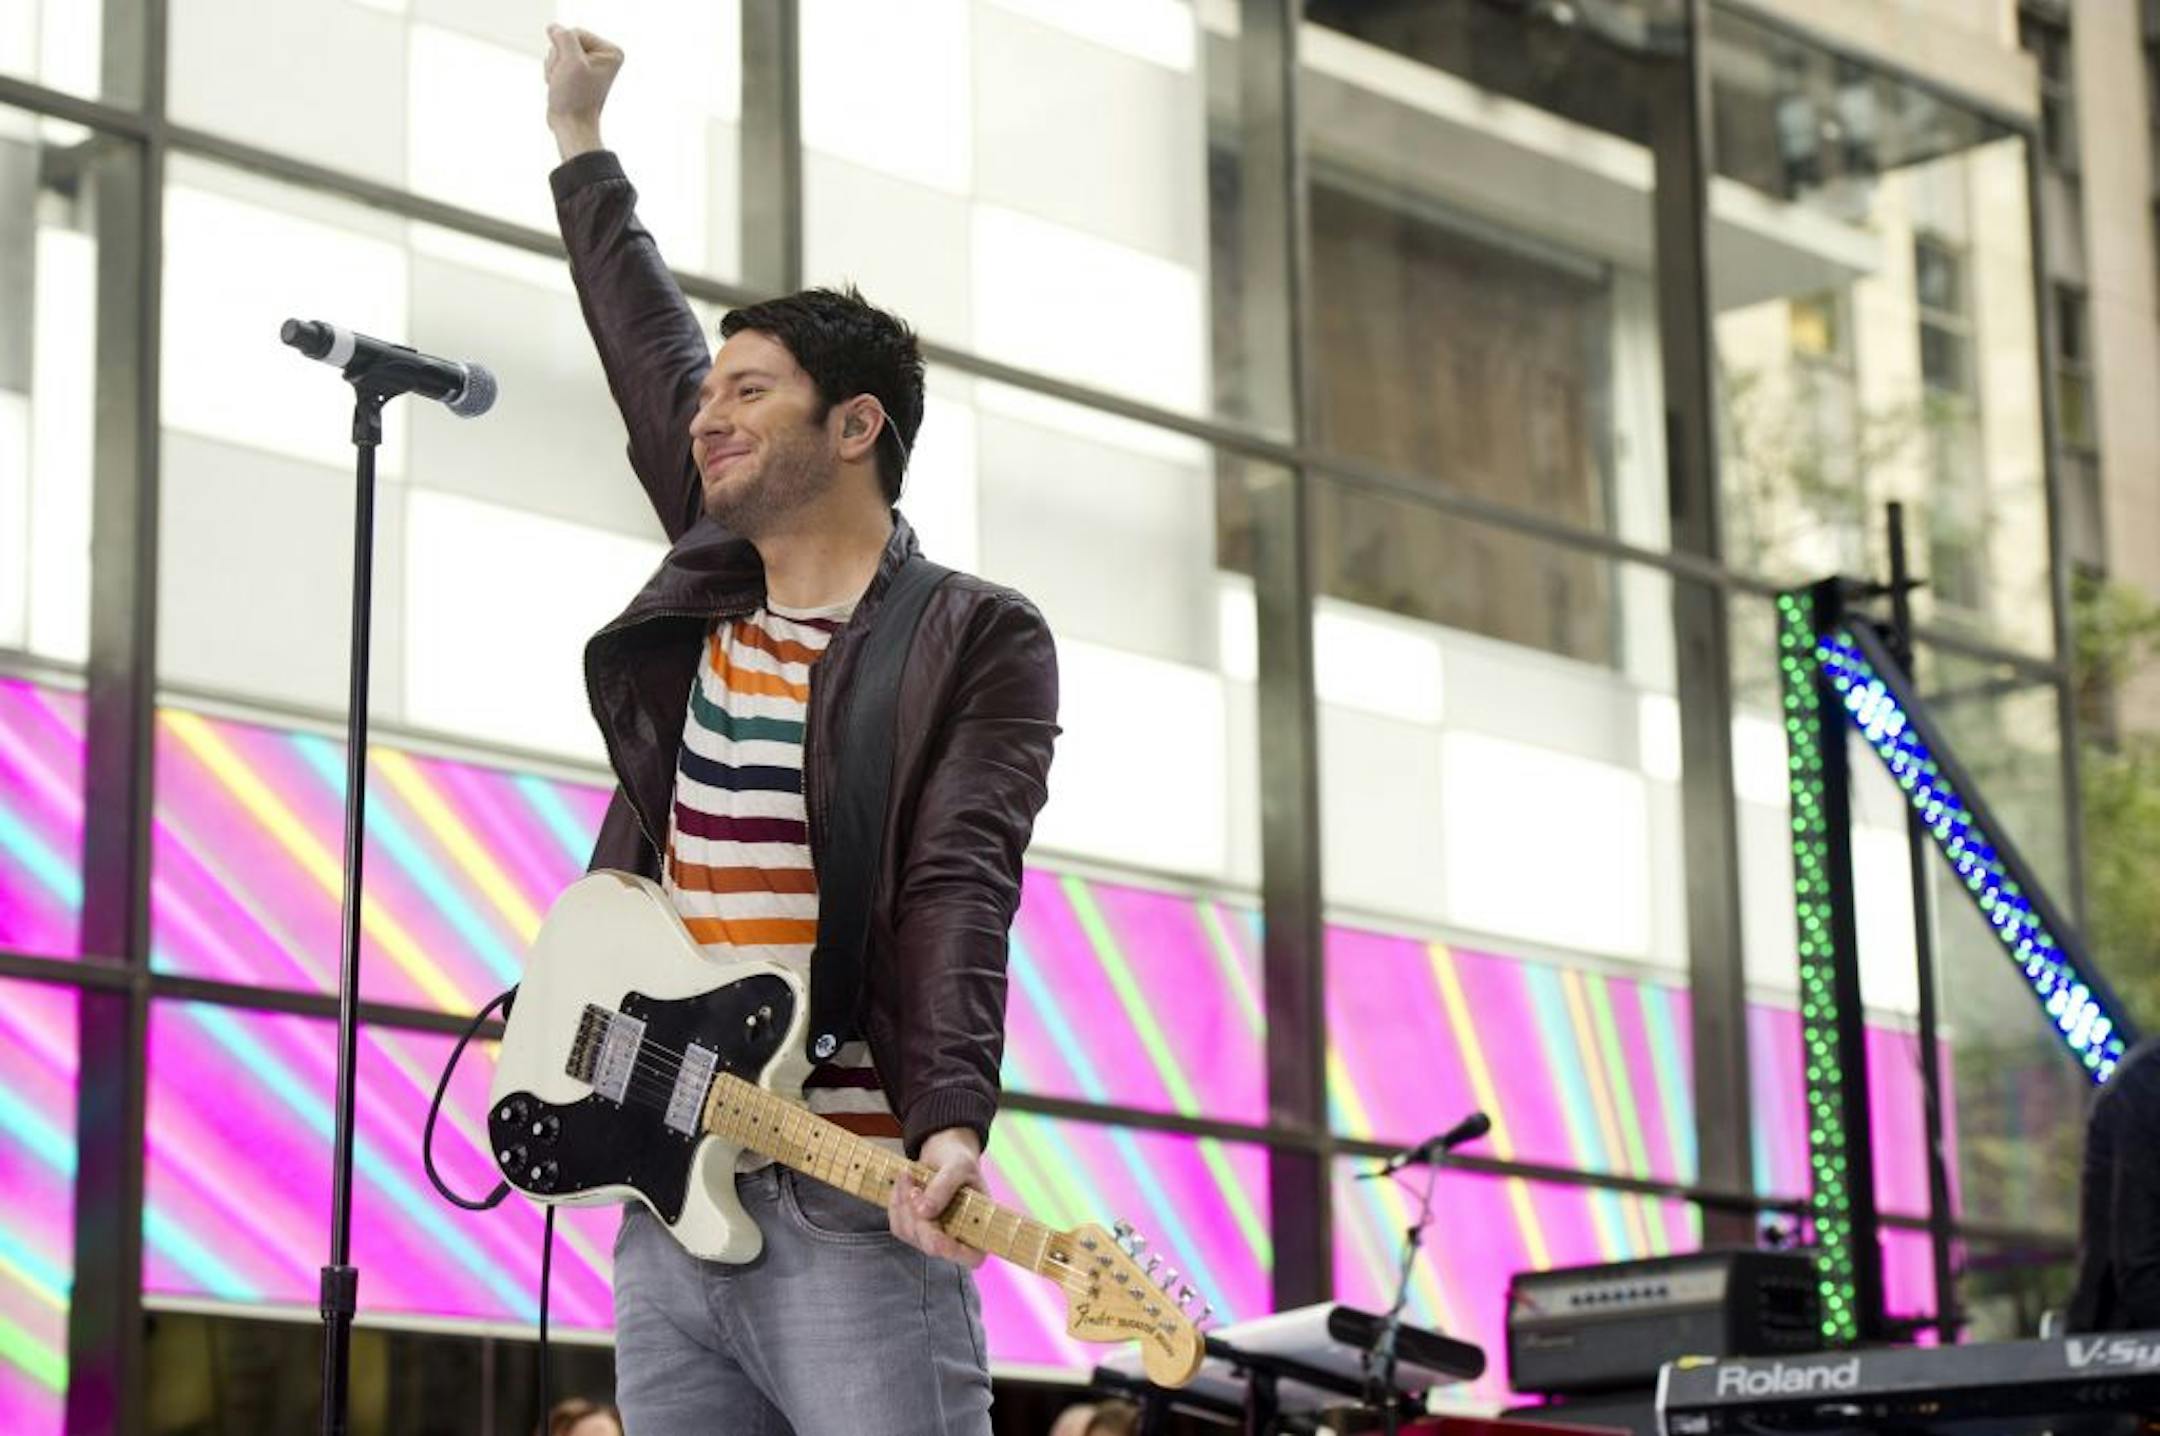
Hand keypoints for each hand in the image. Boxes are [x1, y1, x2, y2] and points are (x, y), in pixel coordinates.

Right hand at [543, 24, 621, 158]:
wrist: (571, 125)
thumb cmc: (575, 99)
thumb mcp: (571, 61)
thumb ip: (564, 37)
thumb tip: (555, 29)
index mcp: (611, 52)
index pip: (575, 32)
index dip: (565, 50)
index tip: (572, 72)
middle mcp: (604, 57)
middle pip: (567, 41)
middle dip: (559, 59)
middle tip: (566, 80)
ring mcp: (591, 65)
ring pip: (559, 51)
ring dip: (555, 67)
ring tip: (564, 84)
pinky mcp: (578, 73)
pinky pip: (557, 61)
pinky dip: (553, 72)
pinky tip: (561, 86)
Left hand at [889, 1127, 986, 1267]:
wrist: (945, 1153)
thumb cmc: (960, 1161)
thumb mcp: (959, 1166)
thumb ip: (944, 1187)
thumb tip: (923, 1212)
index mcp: (978, 1228)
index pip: (972, 1256)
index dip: (955, 1251)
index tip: (938, 1237)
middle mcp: (956, 1239)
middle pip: (932, 1246)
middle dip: (919, 1219)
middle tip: (915, 1188)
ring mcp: (933, 1237)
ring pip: (911, 1235)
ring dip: (904, 1205)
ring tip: (908, 1175)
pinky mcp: (914, 1230)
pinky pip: (898, 1225)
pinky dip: (896, 1204)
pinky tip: (903, 1184)